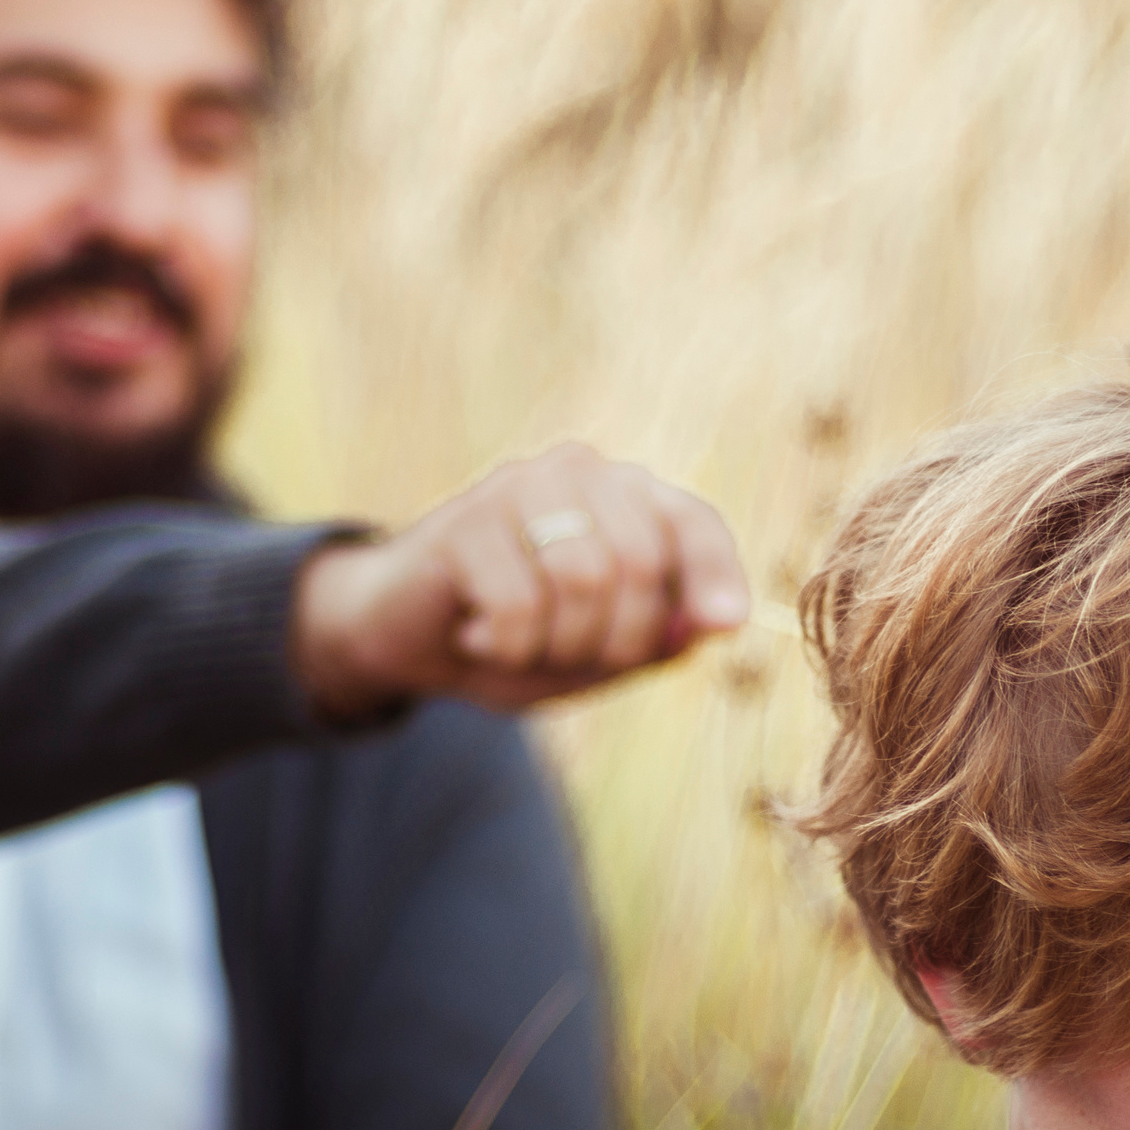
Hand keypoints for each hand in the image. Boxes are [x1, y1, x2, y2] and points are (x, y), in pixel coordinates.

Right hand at [290, 443, 750, 716]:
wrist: (403, 637)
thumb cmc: (514, 639)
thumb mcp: (598, 654)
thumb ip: (659, 638)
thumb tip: (718, 623)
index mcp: (623, 498)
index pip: (692, 523)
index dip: (715, 574)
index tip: (726, 624)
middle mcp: (578, 474)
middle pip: (640, 564)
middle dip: (617, 639)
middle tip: (569, 655)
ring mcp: (518, 488)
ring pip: (584, 581)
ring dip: (558, 643)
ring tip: (521, 642)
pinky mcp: (466, 521)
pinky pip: (520, 604)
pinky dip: (507, 644)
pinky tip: (478, 634)